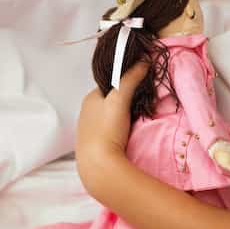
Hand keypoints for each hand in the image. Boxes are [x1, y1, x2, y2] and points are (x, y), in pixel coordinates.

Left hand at [75, 60, 148, 197]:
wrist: (99, 167)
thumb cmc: (106, 129)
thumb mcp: (120, 98)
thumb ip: (131, 78)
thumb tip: (143, 61)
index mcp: (89, 99)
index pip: (108, 85)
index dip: (124, 84)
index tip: (139, 88)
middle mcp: (86, 114)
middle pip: (110, 102)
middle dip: (125, 103)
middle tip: (140, 107)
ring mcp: (89, 132)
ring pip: (110, 119)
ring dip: (123, 119)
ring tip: (136, 124)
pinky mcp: (95, 147)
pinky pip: (110, 134)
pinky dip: (119, 133)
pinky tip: (127, 138)